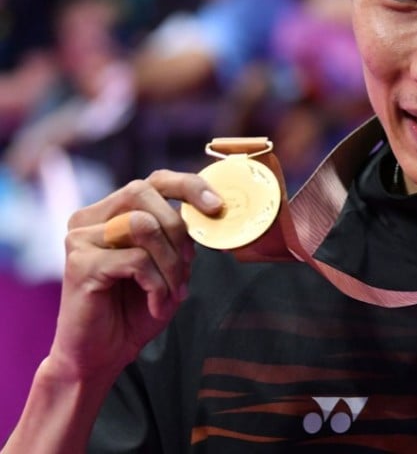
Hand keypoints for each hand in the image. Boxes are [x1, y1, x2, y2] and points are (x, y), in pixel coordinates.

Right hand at [46, 171, 221, 382]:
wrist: (101, 355)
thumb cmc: (135, 309)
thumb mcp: (168, 266)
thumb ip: (180, 237)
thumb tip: (211, 211)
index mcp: (111, 212)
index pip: (153, 180)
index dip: (188, 186)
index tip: (217, 205)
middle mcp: (90, 219)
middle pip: (145, 193)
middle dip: (179, 230)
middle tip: (188, 265)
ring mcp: (80, 239)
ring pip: (143, 226)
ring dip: (170, 263)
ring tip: (174, 292)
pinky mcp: (80, 263)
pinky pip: (136, 260)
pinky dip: (157, 284)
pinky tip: (156, 304)